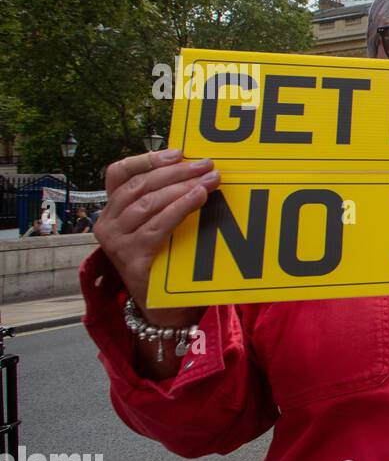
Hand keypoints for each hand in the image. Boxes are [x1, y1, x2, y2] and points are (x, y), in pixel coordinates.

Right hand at [95, 149, 220, 326]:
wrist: (162, 308)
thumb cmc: (165, 261)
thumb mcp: (159, 227)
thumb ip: (165, 202)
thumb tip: (196, 170)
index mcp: (111, 211)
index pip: (118, 174)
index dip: (146, 159)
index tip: (178, 153)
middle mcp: (107, 224)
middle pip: (139, 186)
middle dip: (176, 172)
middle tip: (206, 165)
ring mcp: (116, 243)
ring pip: (148, 203)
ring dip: (182, 187)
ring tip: (210, 180)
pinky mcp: (131, 260)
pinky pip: (157, 226)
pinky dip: (179, 208)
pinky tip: (198, 198)